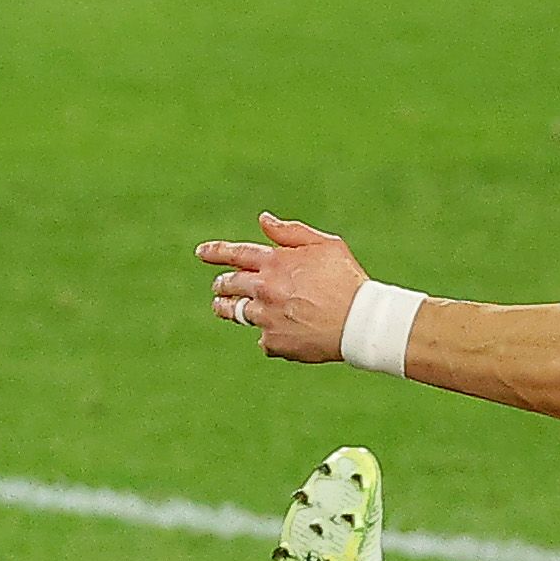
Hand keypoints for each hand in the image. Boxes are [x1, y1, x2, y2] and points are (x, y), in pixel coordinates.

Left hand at [195, 214, 366, 363]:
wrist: (358, 321)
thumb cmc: (346, 279)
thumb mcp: (325, 245)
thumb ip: (290, 232)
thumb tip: (264, 219)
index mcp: (274, 262)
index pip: (235, 254)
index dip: (215, 252)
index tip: (201, 252)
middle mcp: (264, 289)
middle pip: (229, 285)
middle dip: (222, 284)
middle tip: (219, 286)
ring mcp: (265, 317)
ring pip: (236, 313)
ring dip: (227, 309)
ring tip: (223, 308)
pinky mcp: (272, 341)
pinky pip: (262, 338)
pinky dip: (267, 334)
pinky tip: (278, 332)